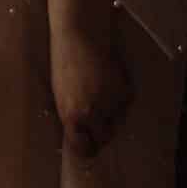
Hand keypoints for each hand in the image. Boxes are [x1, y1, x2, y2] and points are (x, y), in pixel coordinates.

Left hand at [50, 18, 134, 160]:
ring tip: (102, 94)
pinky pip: (125, 105)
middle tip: (101, 125)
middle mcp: (91, 114)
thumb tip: (82, 134)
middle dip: (103, 135)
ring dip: (113, 114)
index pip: (82, 148)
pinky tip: (110, 82)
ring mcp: (109, 103)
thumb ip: (71, 117)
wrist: (78, 37)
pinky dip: (121, 99)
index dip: (87, 150)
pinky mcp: (124, 92)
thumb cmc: (64, 65)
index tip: (89, 148)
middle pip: (104, 138)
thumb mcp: (61, 96)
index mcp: (70, 116)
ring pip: (117, 121)